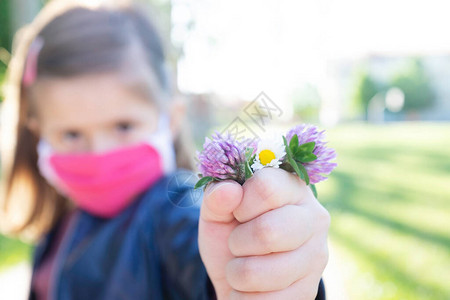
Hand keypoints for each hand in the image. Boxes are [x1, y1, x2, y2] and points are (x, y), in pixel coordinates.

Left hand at [198, 168, 329, 299]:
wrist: (237, 275)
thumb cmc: (231, 233)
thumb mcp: (217, 211)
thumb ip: (217, 197)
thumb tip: (227, 190)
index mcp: (292, 188)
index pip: (266, 188)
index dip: (241, 204)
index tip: (238, 213)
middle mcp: (313, 218)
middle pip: (267, 232)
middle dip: (238, 242)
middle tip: (238, 243)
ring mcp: (316, 256)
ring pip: (258, 271)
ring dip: (237, 273)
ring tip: (243, 265)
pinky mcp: (309, 290)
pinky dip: (243, 297)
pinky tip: (253, 287)